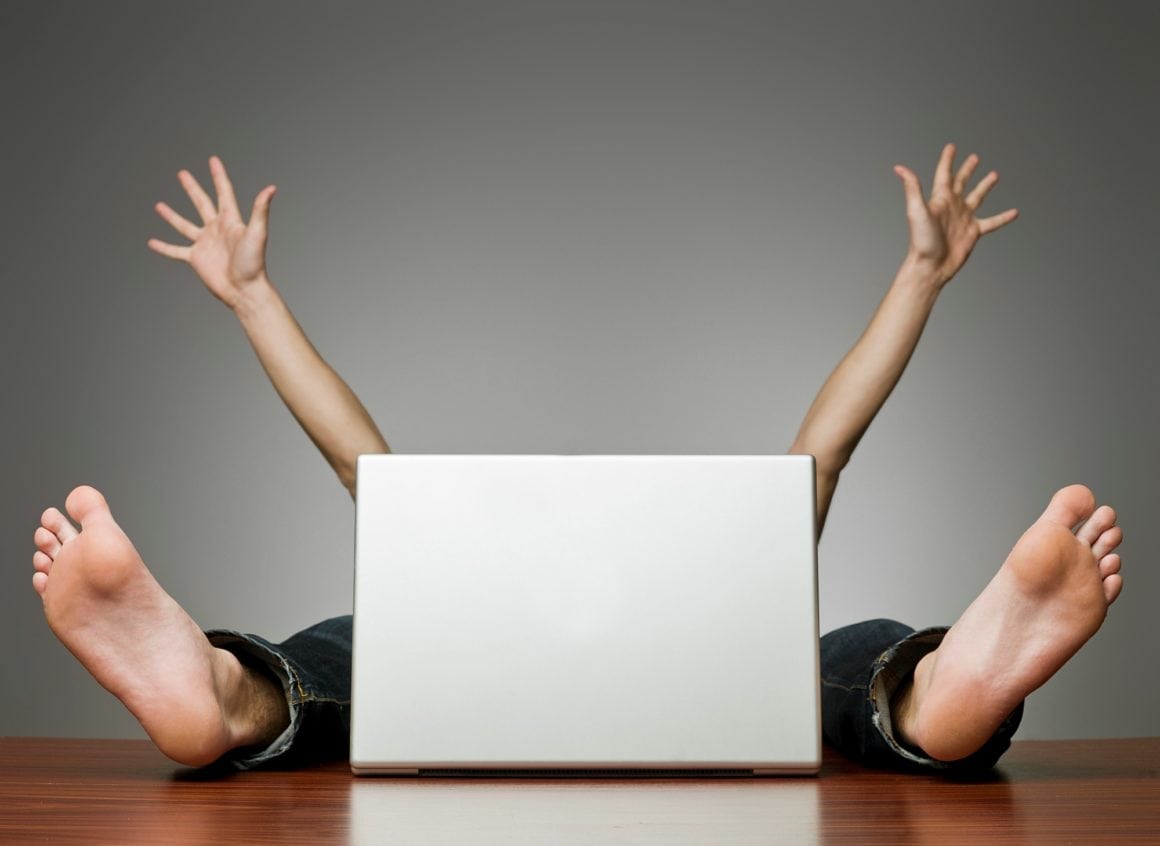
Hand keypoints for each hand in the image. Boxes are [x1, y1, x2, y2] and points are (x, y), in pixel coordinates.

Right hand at [148, 157, 276, 308]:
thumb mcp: (257, 233)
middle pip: (201, 203)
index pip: (223, 192)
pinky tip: (151, 242)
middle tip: (182, 173)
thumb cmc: (254, 263)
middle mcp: (216, 229)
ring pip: (184, 225)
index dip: (218, 176)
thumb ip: (260, 209)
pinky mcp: (196, 259)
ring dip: (172, 216)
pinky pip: (176, 250)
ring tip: (158, 205)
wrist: (244, 290)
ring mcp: (205, 244)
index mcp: (230, 221)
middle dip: (192, 188)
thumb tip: (271, 188)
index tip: (213, 160)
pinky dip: (164, 247)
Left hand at [894, 144, 1017, 287]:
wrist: (930, 266)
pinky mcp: (973, 232)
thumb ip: (912, 187)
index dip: (948, 159)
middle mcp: (953, 206)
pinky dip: (1003, 218)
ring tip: (994, 175)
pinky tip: (1014, 213)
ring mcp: (964, 218)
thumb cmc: (922, 241)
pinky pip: (992, 222)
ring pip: (978, 197)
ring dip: (985, 186)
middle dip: (967, 169)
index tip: (952, 147)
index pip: (944, 173)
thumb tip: (900, 168)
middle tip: (974, 157)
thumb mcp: (916, 210)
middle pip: (962, 182)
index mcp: (940, 199)